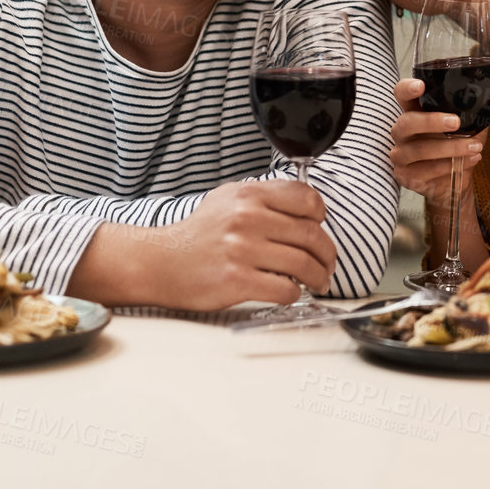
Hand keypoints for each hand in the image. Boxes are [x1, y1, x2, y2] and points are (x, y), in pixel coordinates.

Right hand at [71, 179, 335, 310]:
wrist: (161, 262)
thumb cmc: (198, 234)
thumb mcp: (228, 199)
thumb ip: (266, 197)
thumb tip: (307, 208)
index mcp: (249, 194)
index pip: (307, 199)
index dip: (321, 217)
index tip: (321, 229)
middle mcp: (247, 218)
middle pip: (311, 235)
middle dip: (328, 254)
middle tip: (328, 264)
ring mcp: (242, 250)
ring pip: (304, 264)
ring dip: (318, 276)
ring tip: (318, 281)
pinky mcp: (237, 280)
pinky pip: (285, 289)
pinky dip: (295, 293)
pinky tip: (291, 292)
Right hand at [388, 59, 489, 203]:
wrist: (454, 181)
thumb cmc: (459, 142)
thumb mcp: (476, 118)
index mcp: (416, 109)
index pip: (401, 93)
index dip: (407, 88)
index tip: (420, 86)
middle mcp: (403, 130)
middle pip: (407, 122)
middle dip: (431, 122)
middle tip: (456, 123)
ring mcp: (401, 154)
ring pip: (419, 149)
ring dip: (450, 149)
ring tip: (476, 147)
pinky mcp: (406, 175)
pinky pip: (425, 171)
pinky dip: (449, 167)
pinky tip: (469, 162)